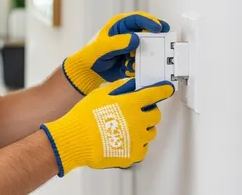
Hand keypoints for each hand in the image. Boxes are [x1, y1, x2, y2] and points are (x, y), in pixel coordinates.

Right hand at [40, 78, 173, 176]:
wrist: (75, 140)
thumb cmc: (83, 118)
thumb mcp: (99, 95)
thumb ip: (118, 89)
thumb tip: (129, 86)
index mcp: (130, 104)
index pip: (154, 94)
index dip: (163, 90)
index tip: (166, 89)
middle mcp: (138, 121)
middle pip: (156, 115)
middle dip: (149, 111)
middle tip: (137, 112)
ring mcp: (137, 139)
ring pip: (151, 132)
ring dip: (143, 128)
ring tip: (126, 128)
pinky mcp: (134, 154)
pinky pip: (143, 148)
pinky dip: (136, 144)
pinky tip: (124, 140)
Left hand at [62, 11, 168, 94]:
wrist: (89, 72)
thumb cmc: (91, 55)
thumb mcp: (102, 47)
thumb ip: (118, 42)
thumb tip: (135, 39)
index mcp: (120, 25)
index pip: (139, 19)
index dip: (151, 22)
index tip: (160, 28)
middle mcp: (129, 34)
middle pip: (147, 34)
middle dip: (153, 41)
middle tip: (160, 47)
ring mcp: (132, 47)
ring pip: (147, 49)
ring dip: (144, 56)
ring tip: (131, 61)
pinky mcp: (134, 59)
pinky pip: (142, 62)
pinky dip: (137, 66)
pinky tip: (126, 68)